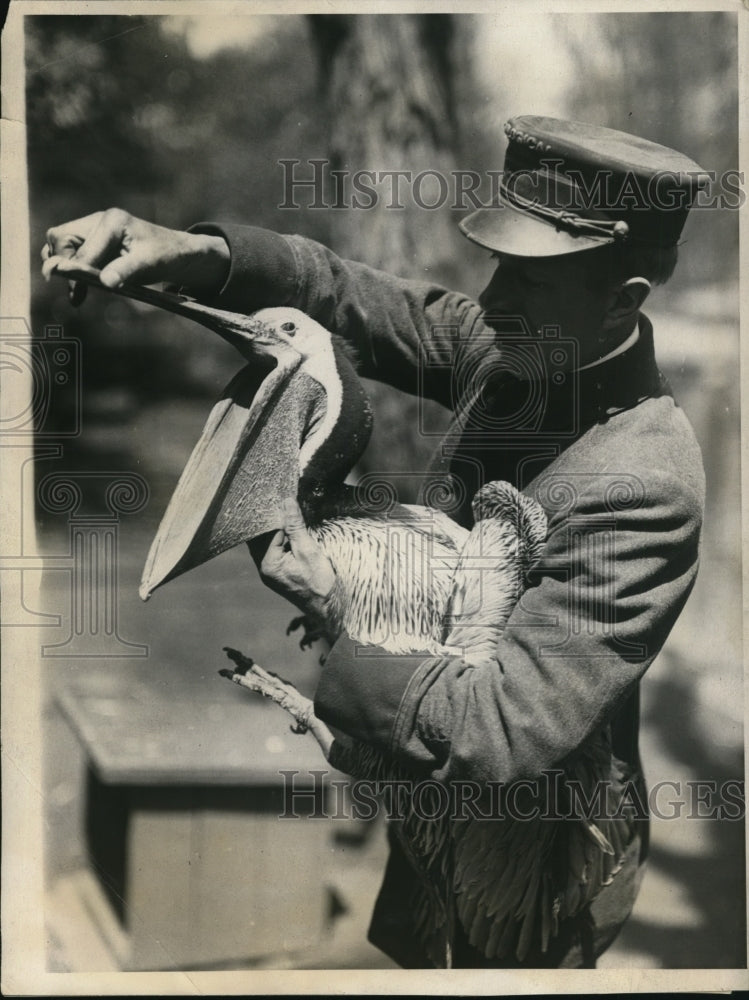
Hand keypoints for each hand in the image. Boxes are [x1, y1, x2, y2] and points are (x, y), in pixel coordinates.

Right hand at [41, 207, 229, 304]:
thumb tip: (104, 282)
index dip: (75, 272)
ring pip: (59, 243)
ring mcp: (93, 228)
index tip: (75, 295)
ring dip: (64, 265)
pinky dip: (70, 268)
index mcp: (112, 221)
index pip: (81, 248)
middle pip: (59, 238)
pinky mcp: (93, 240)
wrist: (176, 252)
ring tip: (78, 291)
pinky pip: (70, 251)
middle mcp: (98, 220)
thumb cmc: (165, 255)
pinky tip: (81, 290)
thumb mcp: (149, 264)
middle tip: (76, 292)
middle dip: (64, 264)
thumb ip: (125, 271)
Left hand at [251, 499, 335, 620]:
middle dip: (272, 520)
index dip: (273, 514)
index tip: (281, 499)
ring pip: (267, 542)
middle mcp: (264, 568)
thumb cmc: (319, 582)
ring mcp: (270, 571)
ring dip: (277, 529)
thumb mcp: (308, 549)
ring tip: (288, 512)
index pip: (264, 531)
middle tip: (282, 501)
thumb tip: (287, 502)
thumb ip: (295, 526)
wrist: (329, 607)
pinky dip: (281, 538)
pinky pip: (275, 549)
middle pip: (261, 537)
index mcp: (267, 563)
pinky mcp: (279, 572)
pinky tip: (290, 529)